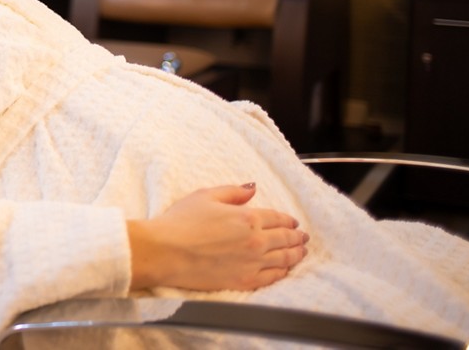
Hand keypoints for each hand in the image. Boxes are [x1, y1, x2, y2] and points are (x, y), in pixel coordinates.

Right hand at [127, 184, 308, 291]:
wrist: (165, 252)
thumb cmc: (181, 222)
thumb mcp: (205, 196)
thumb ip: (233, 192)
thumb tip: (253, 188)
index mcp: (247, 217)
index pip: (277, 218)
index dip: (288, 220)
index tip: (293, 222)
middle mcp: (256, 241)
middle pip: (285, 238)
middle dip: (296, 237)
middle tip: (302, 237)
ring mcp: (252, 263)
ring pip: (284, 259)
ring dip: (295, 254)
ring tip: (301, 252)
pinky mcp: (244, 281)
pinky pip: (272, 277)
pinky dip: (282, 272)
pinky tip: (285, 270)